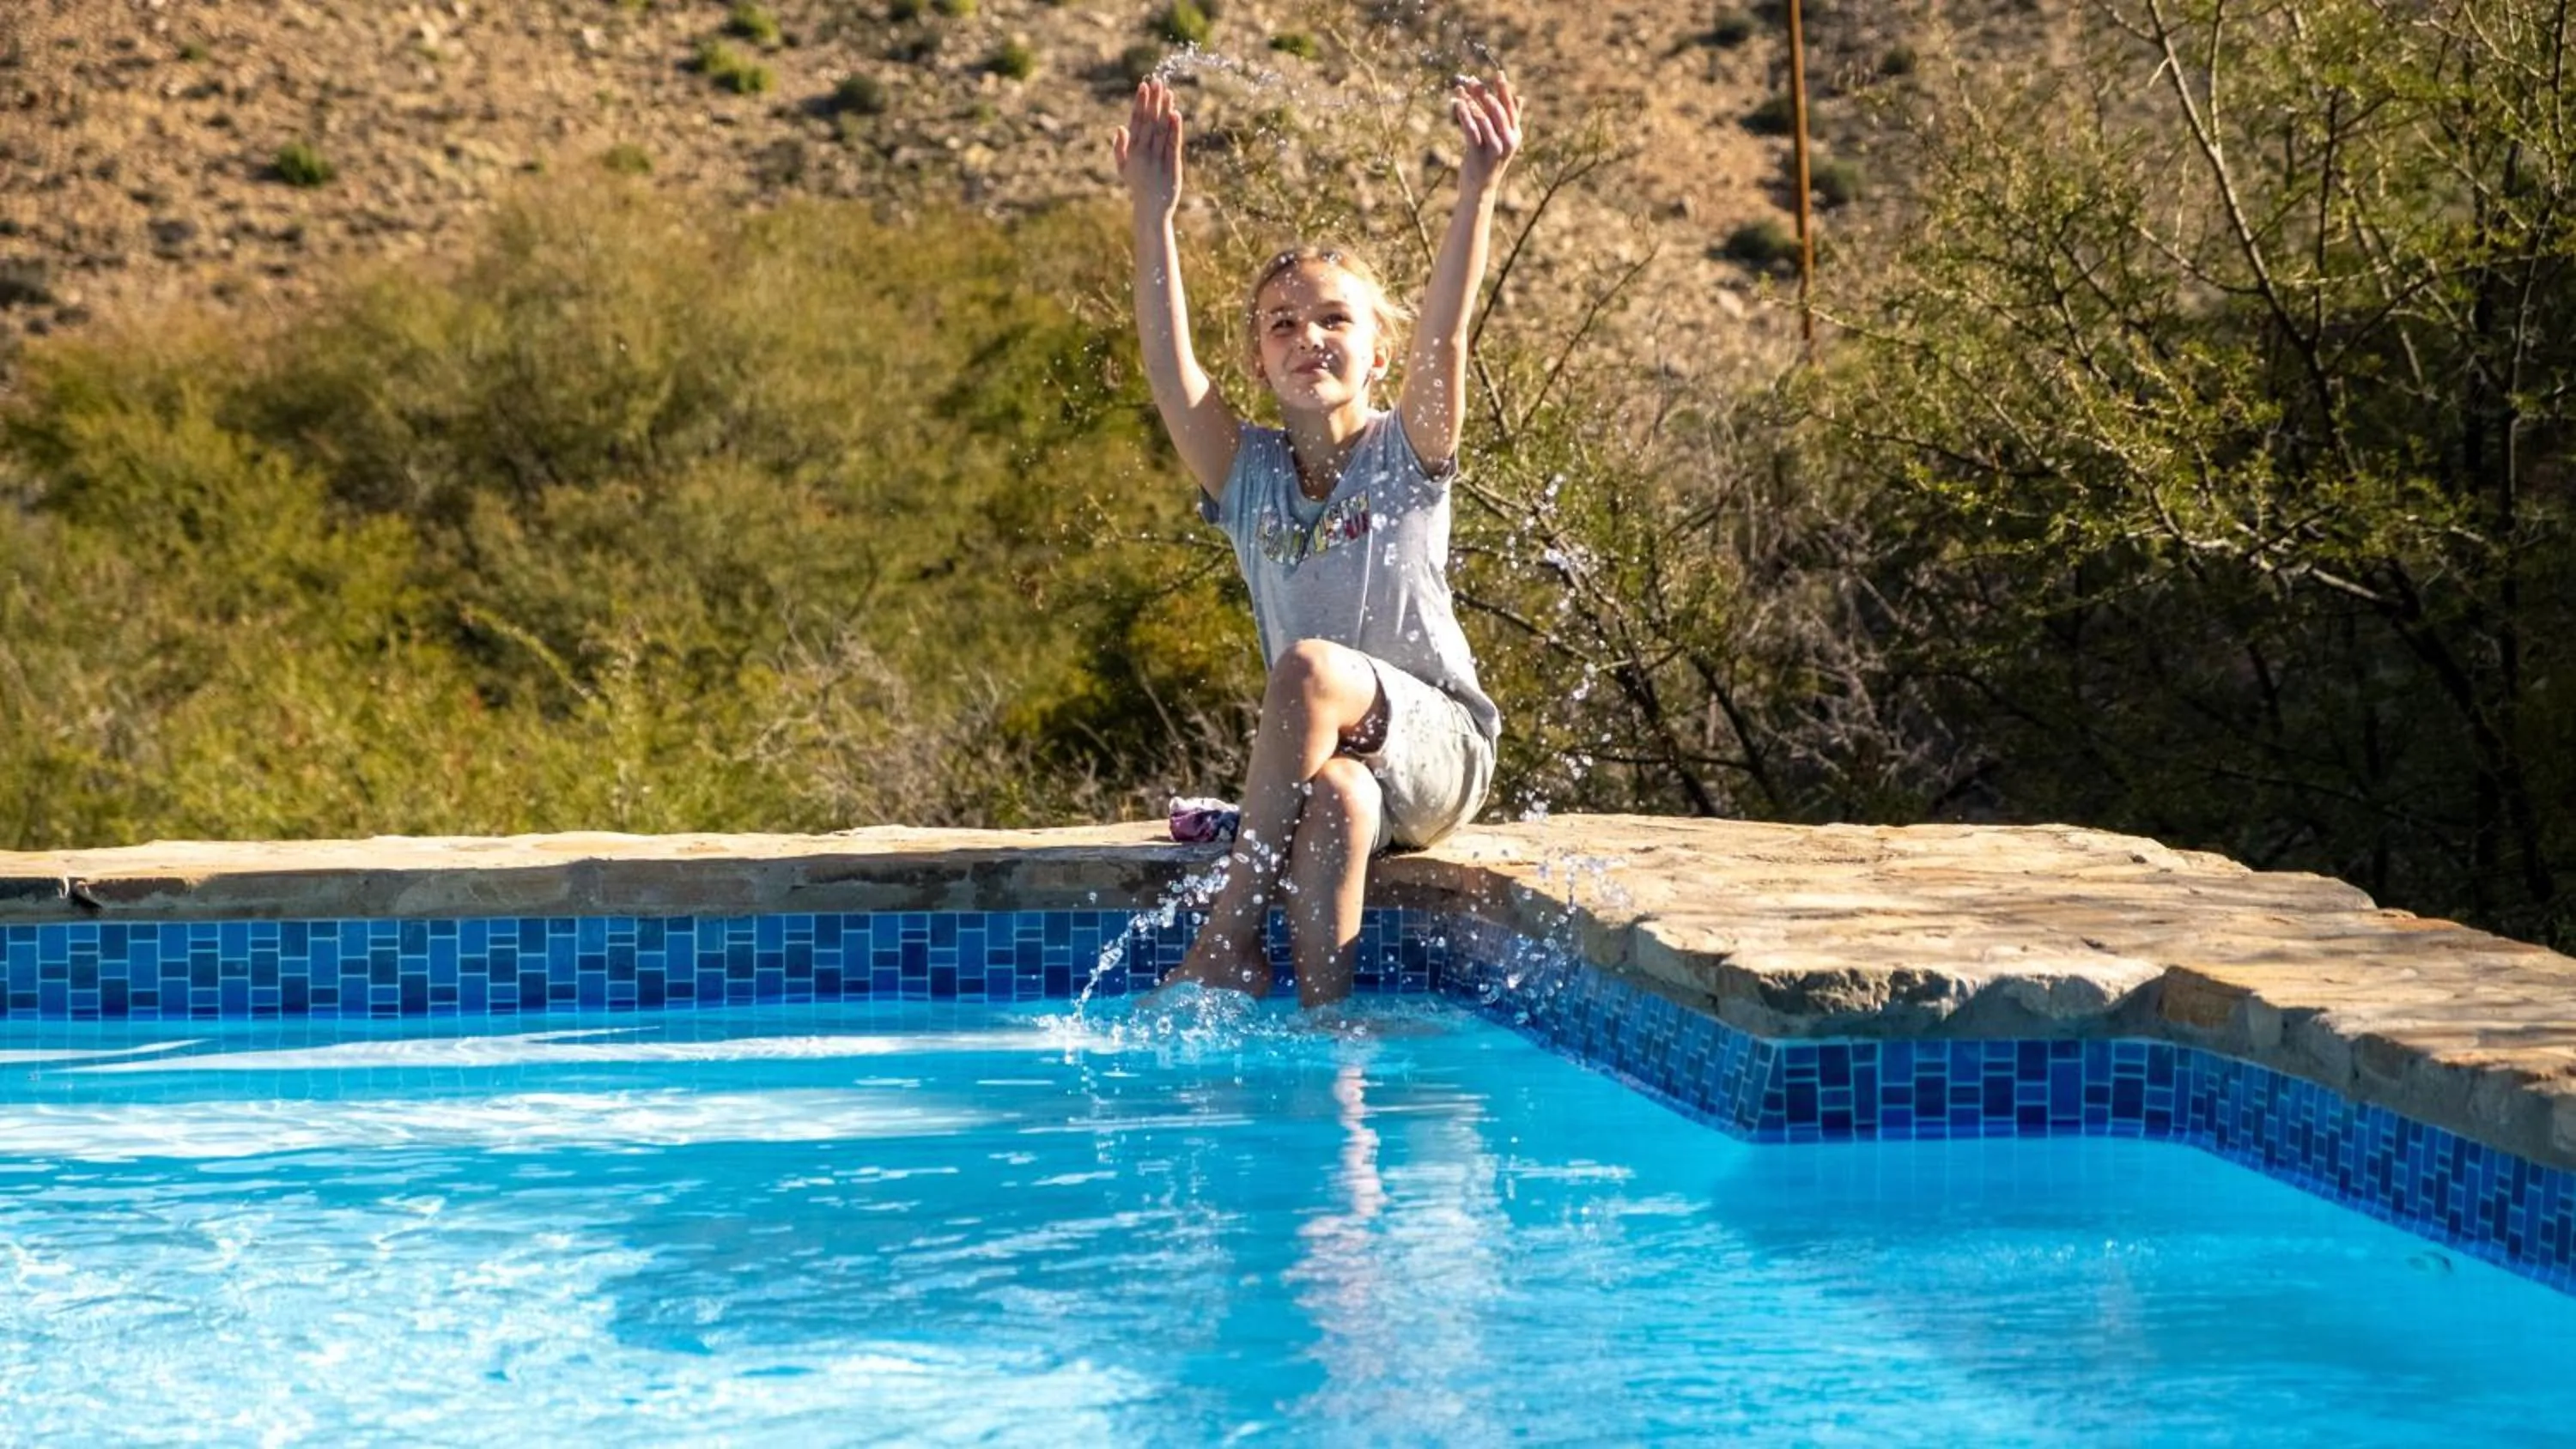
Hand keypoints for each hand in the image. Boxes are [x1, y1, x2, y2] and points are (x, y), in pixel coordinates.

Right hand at [1112, 78, 1183, 222]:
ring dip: (1164, 110)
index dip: (1140, 103)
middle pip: (1149, 122)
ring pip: (1161, 130)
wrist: (1151, 210)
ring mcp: (1157, 159)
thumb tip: (1120, 127)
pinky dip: (1174, 129)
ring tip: (1168, 92)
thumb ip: (1120, 148)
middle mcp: (1143, 153)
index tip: (1143, 86)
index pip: (1136, 122)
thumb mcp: (1123, 169)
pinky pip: (1172, 144)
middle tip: (1157, 82)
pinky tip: (1176, 114)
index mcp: (1131, 151)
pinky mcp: (1171, 166)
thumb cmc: (1137, 187)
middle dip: (1153, 101)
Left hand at [1450, 72, 1522, 192]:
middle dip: (1484, 93)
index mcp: (1515, 135)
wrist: (1480, 190)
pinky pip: (1471, 131)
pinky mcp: (1478, 156)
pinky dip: (1464, 115)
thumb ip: (1510, 119)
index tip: (1498, 72)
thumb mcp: (1502, 139)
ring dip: (1471, 102)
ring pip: (1483, 119)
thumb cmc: (1489, 161)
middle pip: (1497, 110)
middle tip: (1472, 80)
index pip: (1511, 107)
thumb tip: (1520, 97)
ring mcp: (1494, 150)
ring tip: (1461, 90)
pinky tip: (1457, 104)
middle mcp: (1508, 141)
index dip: (1504, 90)